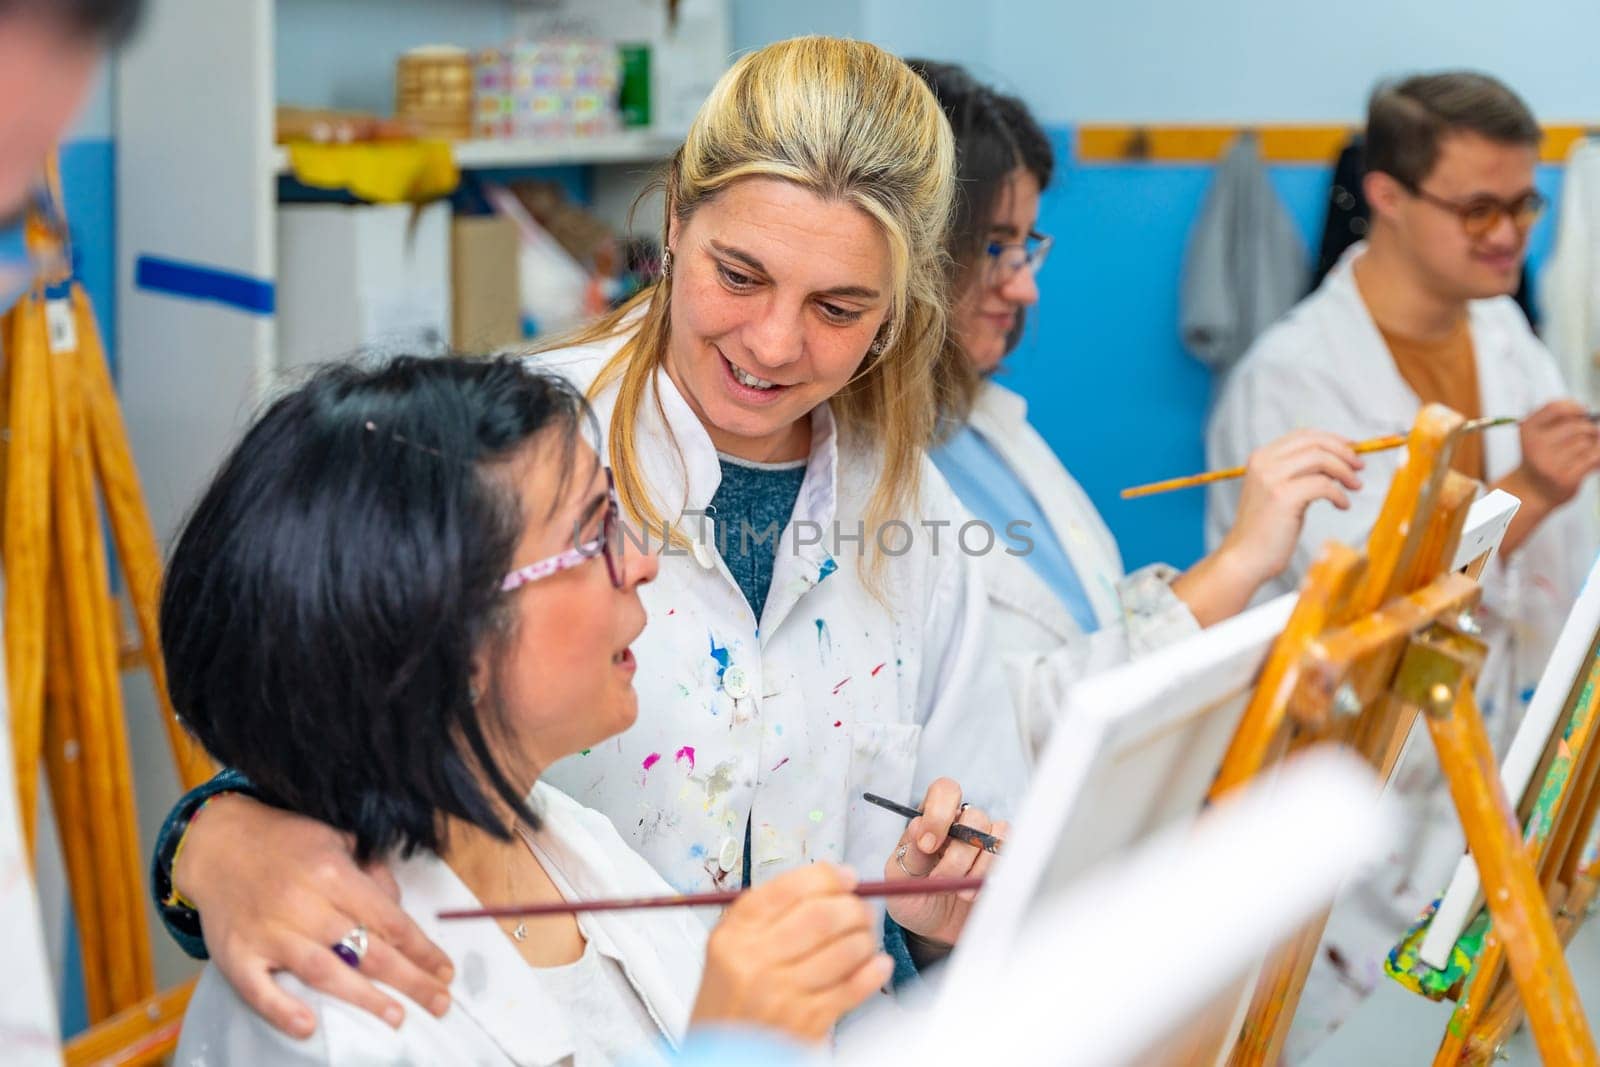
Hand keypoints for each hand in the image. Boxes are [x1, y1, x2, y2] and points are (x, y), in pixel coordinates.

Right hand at [175, 794, 454, 1038]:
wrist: (216, 843)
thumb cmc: (285, 841)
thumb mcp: (336, 838)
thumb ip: (370, 870)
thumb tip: (397, 905)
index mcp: (332, 873)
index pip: (389, 919)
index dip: (421, 949)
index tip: (445, 971)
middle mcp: (304, 904)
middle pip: (366, 950)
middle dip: (409, 980)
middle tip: (439, 1003)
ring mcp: (268, 932)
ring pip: (323, 972)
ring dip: (363, 998)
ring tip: (396, 1017)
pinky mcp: (236, 954)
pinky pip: (259, 989)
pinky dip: (282, 1010)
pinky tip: (308, 1027)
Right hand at [690, 863, 889, 1041]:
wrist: (723, 1054)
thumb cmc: (732, 998)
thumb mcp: (731, 946)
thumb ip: (770, 911)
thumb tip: (830, 880)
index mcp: (735, 934)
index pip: (789, 888)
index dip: (827, 877)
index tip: (846, 877)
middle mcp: (755, 961)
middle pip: (822, 915)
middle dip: (853, 907)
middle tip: (861, 910)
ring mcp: (782, 993)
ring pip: (844, 949)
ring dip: (865, 939)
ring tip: (865, 938)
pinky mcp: (806, 1022)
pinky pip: (852, 988)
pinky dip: (873, 972)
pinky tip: (877, 964)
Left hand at [883, 778, 1004, 949]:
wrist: (935, 930)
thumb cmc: (914, 899)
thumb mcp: (899, 879)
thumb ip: (907, 854)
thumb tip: (917, 826)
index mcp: (932, 819)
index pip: (945, 791)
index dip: (939, 813)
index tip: (928, 846)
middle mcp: (961, 824)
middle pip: (974, 816)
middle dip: (957, 855)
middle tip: (940, 880)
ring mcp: (985, 842)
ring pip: (994, 837)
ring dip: (974, 870)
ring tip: (956, 892)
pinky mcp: (1002, 861)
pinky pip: (1008, 856)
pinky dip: (989, 877)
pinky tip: (973, 892)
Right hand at [1218, 430, 1363, 585]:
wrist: (1244, 559)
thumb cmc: (1267, 530)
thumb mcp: (1278, 492)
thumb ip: (1297, 473)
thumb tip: (1336, 459)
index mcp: (1261, 457)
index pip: (1303, 435)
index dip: (1333, 440)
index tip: (1352, 452)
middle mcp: (1263, 462)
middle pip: (1315, 442)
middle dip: (1344, 452)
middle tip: (1360, 469)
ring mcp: (1271, 478)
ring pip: (1321, 459)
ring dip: (1345, 471)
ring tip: (1355, 487)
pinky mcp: (1282, 496)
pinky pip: (1323, 485)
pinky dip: (1339, 494)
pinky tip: (1342, 505)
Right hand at [1510, 400, 1599, 509]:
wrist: (1532, 491)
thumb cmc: (1541, 458)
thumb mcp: (1537, 435)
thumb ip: (1558, 420)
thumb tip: (1588, 413)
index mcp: (1528, 431)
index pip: (1555, 408)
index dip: (1574, 406)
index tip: (1583, 412)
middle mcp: (1536, 446)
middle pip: (1577, 426)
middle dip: (1589, 429)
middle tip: (1590, 435)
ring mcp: (1550, 463)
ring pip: (1586, 442)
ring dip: (1592, 445)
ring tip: (1586, 452)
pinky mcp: (1565, 478)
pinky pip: (1594, 458)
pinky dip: (1598, 456)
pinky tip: (1593, 460)